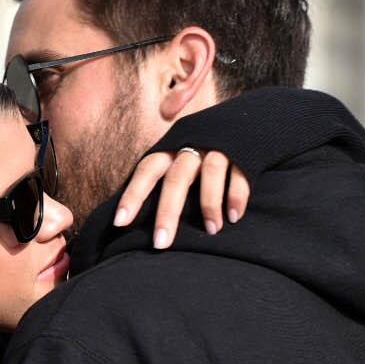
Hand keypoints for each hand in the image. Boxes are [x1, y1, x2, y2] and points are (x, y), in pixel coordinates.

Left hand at [114, 148, 250, 249]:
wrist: (245, 119)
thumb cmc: (202, 145)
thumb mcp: (179, 151)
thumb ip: (162, 176)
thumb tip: (133, 213)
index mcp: (171, 148)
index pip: (147, 170)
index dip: (133, 195)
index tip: (119, 223)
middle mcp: (192, 145)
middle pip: (176, 178)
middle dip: (167, 212)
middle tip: (160, 244)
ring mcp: (218, 147)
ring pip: (211, 172)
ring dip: (209, 205)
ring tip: (211, 231)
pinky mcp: (244, 153)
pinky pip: (240, 174)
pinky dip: (237, 197)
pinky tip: (234, 217)